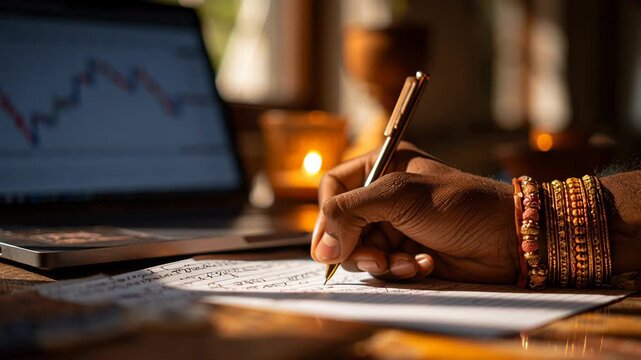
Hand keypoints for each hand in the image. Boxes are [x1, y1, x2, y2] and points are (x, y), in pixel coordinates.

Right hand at [310, 142, 519, 282]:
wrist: (507, 239)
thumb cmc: (459, 204)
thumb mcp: (399, 196)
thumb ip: (350, 212)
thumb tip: (320, 247)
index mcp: (382, 166)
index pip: (333, 187)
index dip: (326, 215)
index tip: (330, 242)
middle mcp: (384, 195)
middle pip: (342, 224)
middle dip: (356, 245)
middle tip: (376, 257)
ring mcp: (395, 225)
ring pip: (360, 250)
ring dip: (381, 261)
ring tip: (409, 261)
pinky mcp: (407, 252)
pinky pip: (383, 267)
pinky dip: (400, 269)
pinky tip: (424, 264)